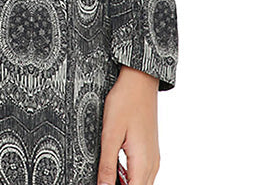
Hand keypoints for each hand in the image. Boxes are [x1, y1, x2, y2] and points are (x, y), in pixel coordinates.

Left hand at [97, 65, 159, 184]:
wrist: (140, 81)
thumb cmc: (126, 102)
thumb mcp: (110, 134)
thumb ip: (107, 165)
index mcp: (143, 163)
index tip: (104, 184)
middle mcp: (152, 164)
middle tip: (104, 178)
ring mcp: (152, 157)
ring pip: (141, 183)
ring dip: (125, 183)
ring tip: (108, 174)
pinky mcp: (149, 150)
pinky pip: (142, 173)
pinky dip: (130, 176)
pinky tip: (116, 167)